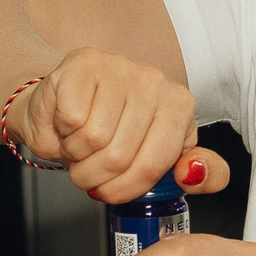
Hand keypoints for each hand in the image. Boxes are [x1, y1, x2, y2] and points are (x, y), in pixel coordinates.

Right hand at [7, 47, 229, 204]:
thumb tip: (193, 174)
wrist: (64, 105)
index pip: (153, 166)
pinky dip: (59, 132)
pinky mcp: (85, 63)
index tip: (110, 192)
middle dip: (93, 175)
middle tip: (86, 169)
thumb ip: (195, 174)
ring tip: (77, 145)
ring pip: (93, 139)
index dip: (123, 189)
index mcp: (180, 107)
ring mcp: (121, 68)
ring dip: (75, 154)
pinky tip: (66, 125)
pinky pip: (71, 119)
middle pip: (118, 156)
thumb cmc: (111, 133)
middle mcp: (156, 82)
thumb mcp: (160, 159)